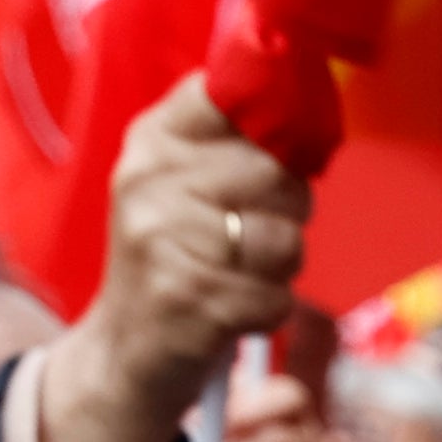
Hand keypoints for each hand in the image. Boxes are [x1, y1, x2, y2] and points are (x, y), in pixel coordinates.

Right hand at [39, 82, 307, 441]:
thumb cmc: (181, 256)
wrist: (127, 349)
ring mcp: (161, 239)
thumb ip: (242, 141)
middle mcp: (149, 180)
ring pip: (284, 238)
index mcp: (155, 139)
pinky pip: (276, 296)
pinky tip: (231, 308)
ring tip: (237, 272)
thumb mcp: (190, 183)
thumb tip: (314, 106)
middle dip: (288, 210)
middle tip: (248, 233)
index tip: (282, 148)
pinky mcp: (186, 298)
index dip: (279, 121)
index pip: (233, 92)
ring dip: (280, 266)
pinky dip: (268, 309)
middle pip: (278, 172)